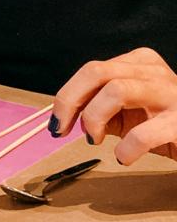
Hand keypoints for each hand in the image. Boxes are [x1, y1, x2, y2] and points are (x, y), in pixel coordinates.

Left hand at [52, 47, 176, 164]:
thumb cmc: (165, 128)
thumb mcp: (128, 114)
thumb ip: (98, 109)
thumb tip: (62, 116)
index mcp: (140, 64)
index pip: (91, 71)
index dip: (66, 96)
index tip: (56, 124)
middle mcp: (156, 73)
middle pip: (97, 71)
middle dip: (70, 101)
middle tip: (63, 129)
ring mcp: (172, 95)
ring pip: (116, 90)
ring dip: (94, 118)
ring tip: (95, 140)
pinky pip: (144, 131)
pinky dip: (125, 148)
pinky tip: (124, 157)